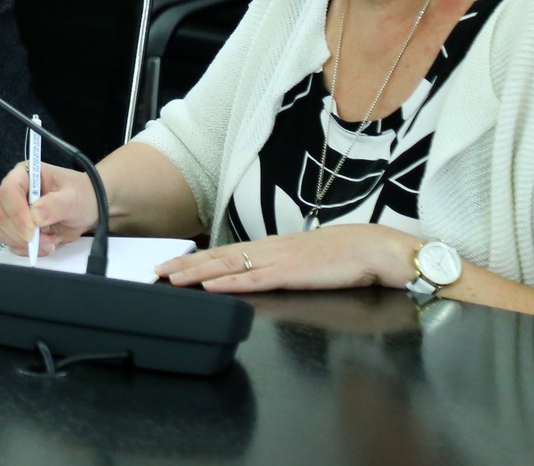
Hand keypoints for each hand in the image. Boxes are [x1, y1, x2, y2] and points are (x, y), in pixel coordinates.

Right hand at [0, 161, 97, 253]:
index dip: (16, 213)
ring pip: (2, 231)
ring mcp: (12, 212)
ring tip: (50, 241)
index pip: (8, 191)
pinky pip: (11, 243)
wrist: (88, 208)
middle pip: (2, 216)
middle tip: (48, 241)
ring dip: (25, 244)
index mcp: (24, 175)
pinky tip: (46, 244)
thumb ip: (55, 205)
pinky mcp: (16, 229)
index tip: (31, 232)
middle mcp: (13, 192)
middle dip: (22, 234)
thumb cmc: (81, 195)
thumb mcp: (74, 198)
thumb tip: (34, 217)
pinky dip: (28, 249)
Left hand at [155, 225, 415, 294]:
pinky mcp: (292, 274)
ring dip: (197, 273)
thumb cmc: (349, 255)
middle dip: (186, 264)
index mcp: (274, 246)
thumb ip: (285, 262)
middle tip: (156, 270)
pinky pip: (254, 280)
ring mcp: (279, 260)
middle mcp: (271, 249)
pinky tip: (210, 287)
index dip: (198, 258)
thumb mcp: (309, 257)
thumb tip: (265, 268)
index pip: (227, 251)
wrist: (376, 248)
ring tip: (171, 278)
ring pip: (229, 266)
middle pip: (220, 256)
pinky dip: (229, 283)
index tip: (173, 263)